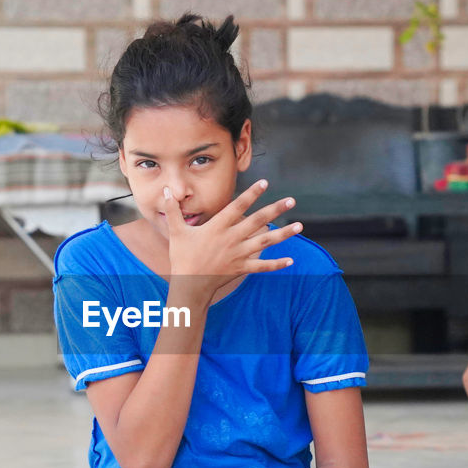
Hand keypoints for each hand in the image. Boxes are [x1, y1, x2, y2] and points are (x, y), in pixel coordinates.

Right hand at [163, 180, 301, 296]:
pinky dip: (277, 264)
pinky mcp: (242, 268)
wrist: (189, 284)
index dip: (252, 194)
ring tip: (300, 225)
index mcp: (218, 227)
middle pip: (258, 221)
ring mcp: (239, 254)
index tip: (265, 183)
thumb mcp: (176, 231)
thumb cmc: (182, 257)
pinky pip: (262, 266)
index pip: (238, 206)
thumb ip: (173, 210)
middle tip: (292, 200)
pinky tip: (291, 260)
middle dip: (275, 209)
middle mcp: (232, 238)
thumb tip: (167, 190)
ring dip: (284, 234)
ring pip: (266, 242)